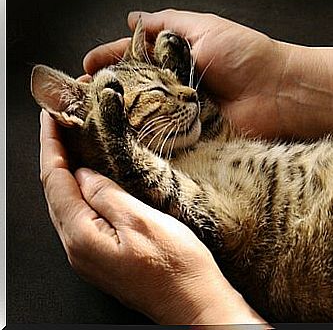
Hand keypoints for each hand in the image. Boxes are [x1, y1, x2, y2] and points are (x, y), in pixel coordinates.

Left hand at [39, 110, 267, 325]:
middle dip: (53, 156)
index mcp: (82, 237)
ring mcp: (89, 256)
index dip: (49, 146)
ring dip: (65, 174)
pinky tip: (91, 181)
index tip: (49, 118)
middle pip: (54, 194)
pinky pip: (81, 218)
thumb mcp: (142, 221)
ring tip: (71, 145)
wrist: (194, 302)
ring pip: (66, 206)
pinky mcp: (104, 258)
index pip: (55, 181)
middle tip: (59, 125)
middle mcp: (78, 249)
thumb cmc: (176, 268)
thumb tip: (85, 175)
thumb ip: (107, 195)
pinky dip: (80, 193)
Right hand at [83, 9, 287, 137]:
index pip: (135, 57)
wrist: (279, 92)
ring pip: (145, 114)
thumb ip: (168, 23)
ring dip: (120, 117)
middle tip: (80, 97)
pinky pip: (164, 137)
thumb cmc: (247, 55)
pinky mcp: (193, 135)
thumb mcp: (204, 27)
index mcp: (177, 56)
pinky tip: (123, 140)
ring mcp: (183, 111)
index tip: (86, 66)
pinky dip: (144, 138)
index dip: (109, 59)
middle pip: (135, 87)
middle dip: (107, 91)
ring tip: (93, 118)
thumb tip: (134, 19)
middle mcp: (177, 84)